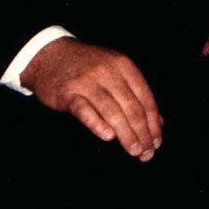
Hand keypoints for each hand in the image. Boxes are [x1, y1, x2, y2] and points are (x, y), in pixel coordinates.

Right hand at [25, 38, 161, 158]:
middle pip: (132, 108)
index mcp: (125, 67)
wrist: (49, 54)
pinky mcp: (67, 93)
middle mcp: (109, 73)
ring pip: (112, 111)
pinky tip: (108, 136)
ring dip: (126, 134)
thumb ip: (136, 94)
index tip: (156, 142)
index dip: (153, 123)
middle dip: (142, 133)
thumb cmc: (87, 67)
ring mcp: (87, 82)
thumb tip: (159, 122)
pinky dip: (97, 123)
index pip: (146, 99)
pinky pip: (84, 110)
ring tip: (133, 151)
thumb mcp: (115, 71)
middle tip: (146, 154)